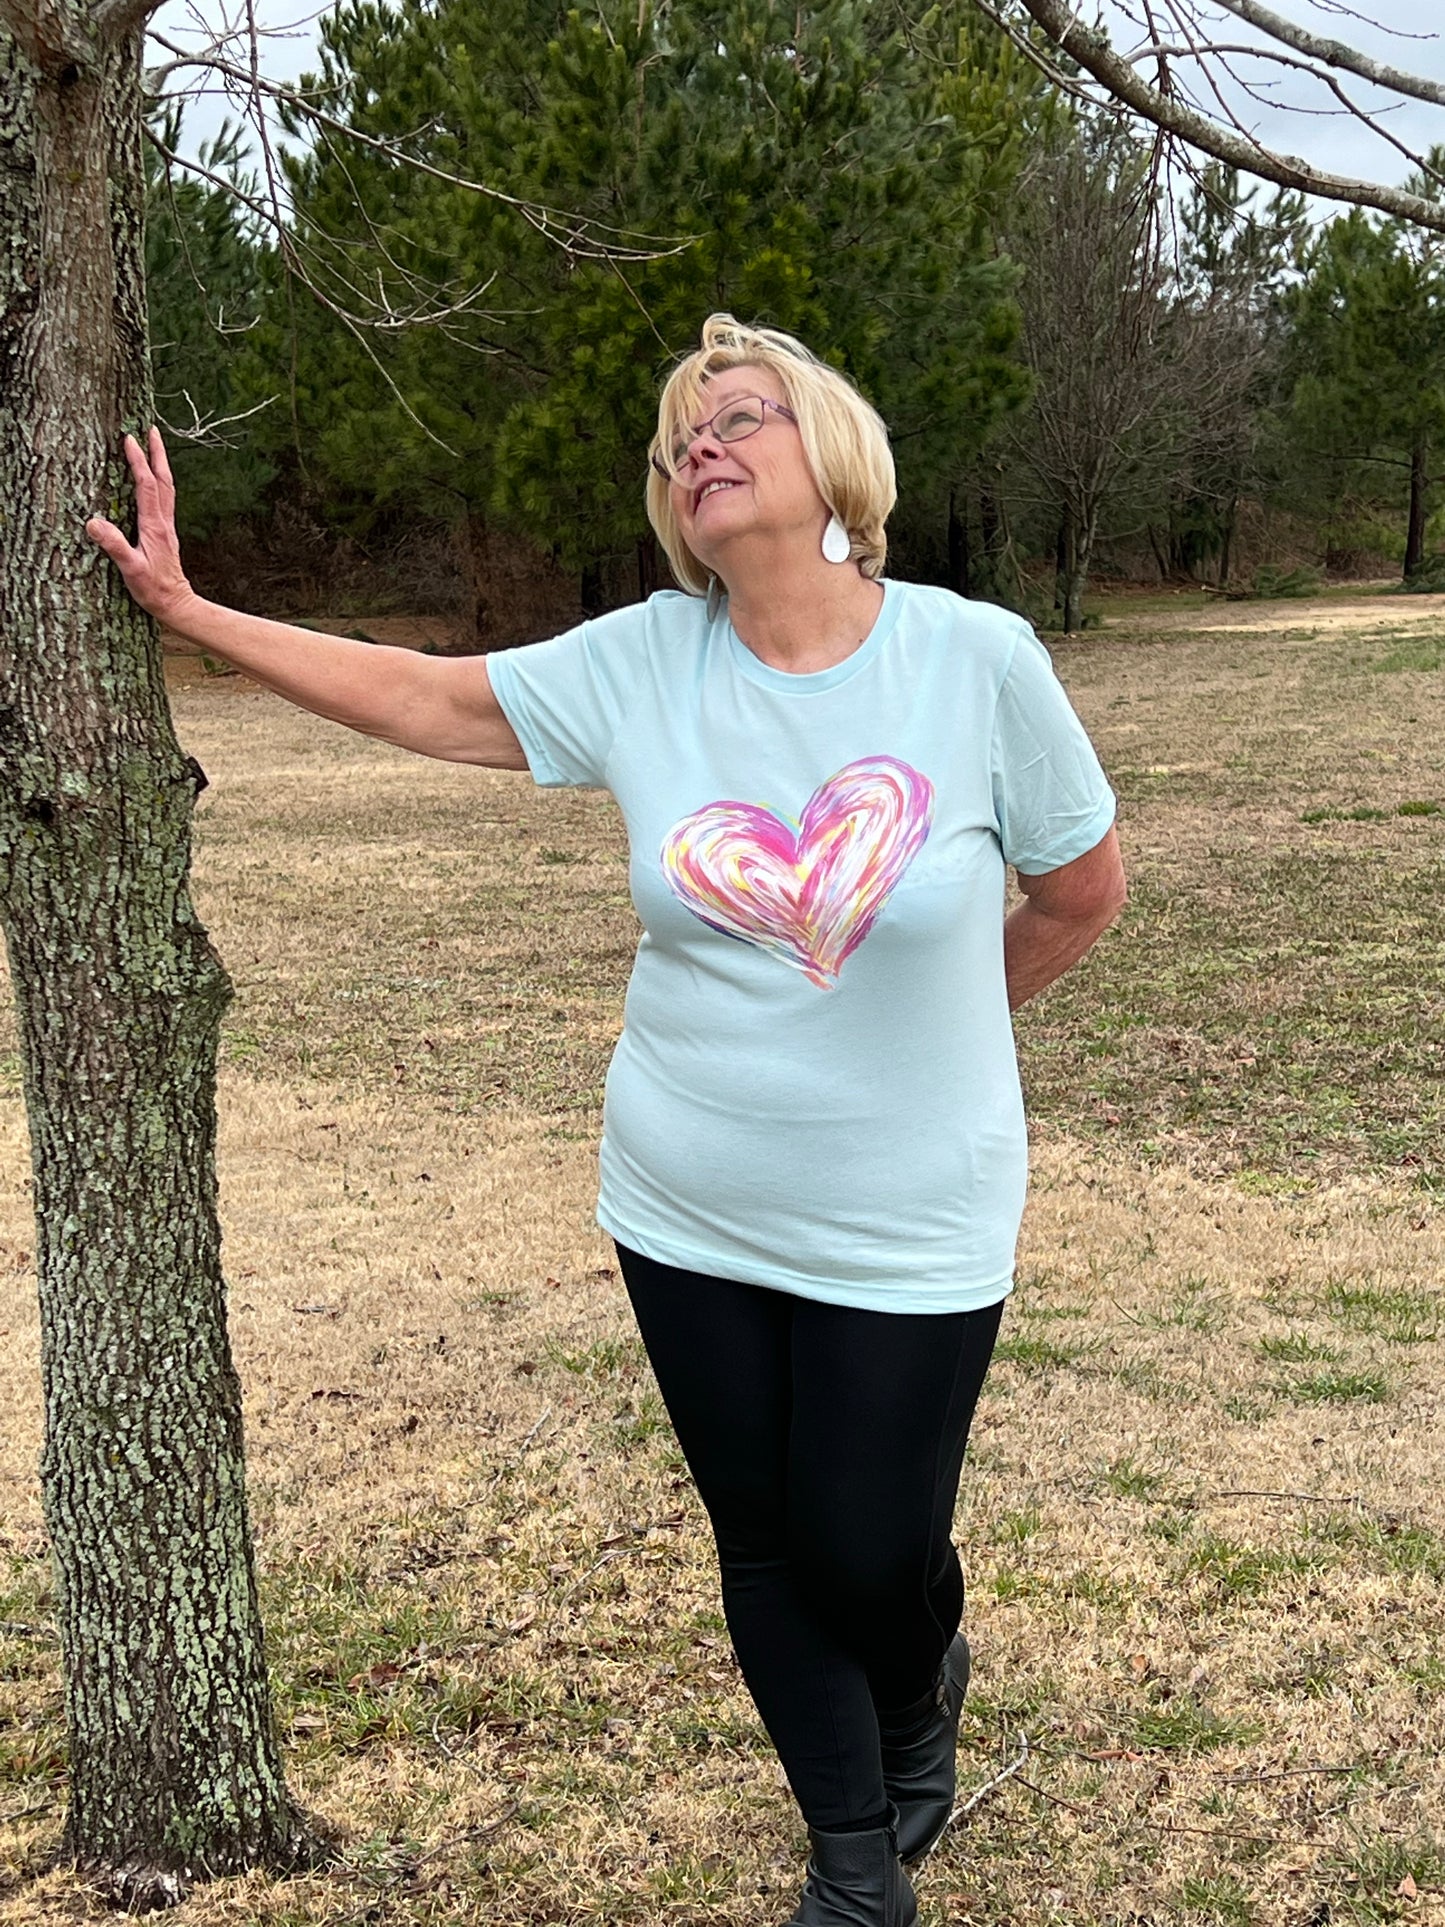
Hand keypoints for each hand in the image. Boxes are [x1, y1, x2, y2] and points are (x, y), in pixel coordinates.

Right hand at [86, 428, 196, 624]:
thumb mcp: (131, 570)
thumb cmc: (154, 589)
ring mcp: (167, 527)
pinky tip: (154, 482)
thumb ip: (115, 546)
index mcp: (154, 526)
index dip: (138, 462)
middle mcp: (163, 523)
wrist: (177, 604)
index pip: (146, 486)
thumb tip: (94, 523)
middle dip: (157, 453)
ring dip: (161, 465)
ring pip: (167, 488)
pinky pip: (164, 500)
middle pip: (163, 480)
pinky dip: (159, 483)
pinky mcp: (166, 534)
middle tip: (151, 429)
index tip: (129, 440)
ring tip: (155, 446)